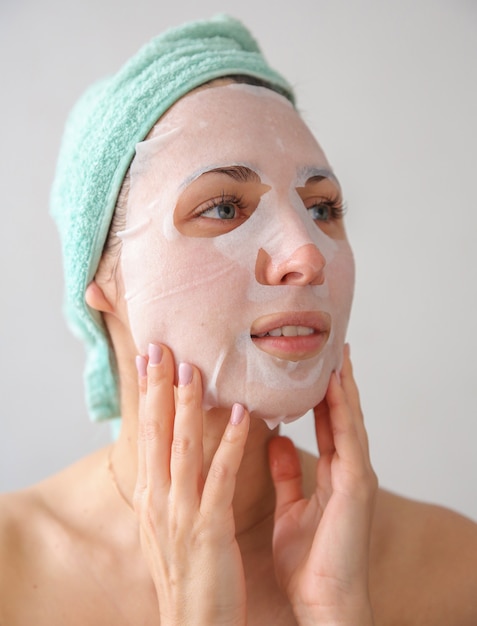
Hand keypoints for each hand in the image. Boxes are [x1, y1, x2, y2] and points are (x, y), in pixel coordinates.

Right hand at [133, 343, 249, 625]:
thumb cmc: (187, 574)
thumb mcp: (169, 526)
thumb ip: (171, 488)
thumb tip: (174, 456)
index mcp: (152, 497)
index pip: (146, 435)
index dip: (147, 396)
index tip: (149, 360)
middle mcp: (160, 499)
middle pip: (155, 432)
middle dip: (157, 388)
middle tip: (161, 346)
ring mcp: (182, 513)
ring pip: (183, 447)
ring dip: (188, 405)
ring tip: (196, 368)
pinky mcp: (208, 528)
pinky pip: (220, 477)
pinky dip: (229, 443)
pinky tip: (240, 415)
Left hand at [268, 345, 376, 624]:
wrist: (324, 605)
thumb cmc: (309, 565)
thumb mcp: (291, 510)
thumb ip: (287, 475)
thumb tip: (275, 442)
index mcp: (334, 475)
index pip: (329, 423)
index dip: (323, 392)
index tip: (315, 363)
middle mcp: (349, 469)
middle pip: (342, 414)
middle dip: (336, 380)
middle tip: (330, 345)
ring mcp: (356, 476)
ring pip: (349, 419)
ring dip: (342, 385)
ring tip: (335, 351)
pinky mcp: (355, 485)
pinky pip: (348, 438)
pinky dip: (342, 408)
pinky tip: (335, 383)